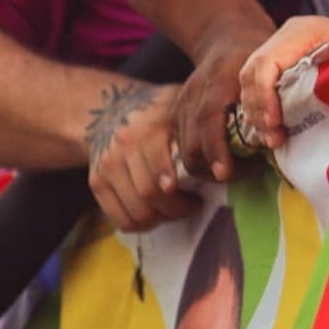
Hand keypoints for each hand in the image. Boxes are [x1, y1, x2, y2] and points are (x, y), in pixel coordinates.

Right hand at [85, 81, 196, 231]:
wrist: (110, 109)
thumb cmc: (157, 109)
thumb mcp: (179, 104)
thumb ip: (200, 123)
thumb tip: (233, 142)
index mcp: (148, 130)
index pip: (161, 177)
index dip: (179, 196)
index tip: (199, 199)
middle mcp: (123, 149)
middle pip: (149, 197)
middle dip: (176, 209)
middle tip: (194, 205)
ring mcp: (106, 167)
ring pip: (136, 212)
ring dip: (161, 219)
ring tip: (177, 210)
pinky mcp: (96, 182)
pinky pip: (120, 218)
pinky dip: (141, 224)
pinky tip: (156, 214)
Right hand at [173, 14, 277, 181]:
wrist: (226, 36)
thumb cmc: (257, 52)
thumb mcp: (270, 65)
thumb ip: (273, 95)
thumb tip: (284, 133)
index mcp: (218, 79)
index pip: (208, 118)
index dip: (215, 148)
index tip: (225, 173)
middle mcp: (194, 92)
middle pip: (192, 142)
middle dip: (214, 166)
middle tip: (248, 171)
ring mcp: (181, 103)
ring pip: (184, 149)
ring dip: (208, 168)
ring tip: (239, 169)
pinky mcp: (176, 114)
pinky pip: (182, 146)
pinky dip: (201, 160)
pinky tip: (224, 163)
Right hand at [236, 15, 328, 148]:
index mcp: (301, 31)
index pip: (266, 62)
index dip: (264, 93)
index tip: (275, 122)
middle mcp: (284, 39)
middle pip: (252, 76)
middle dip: (259, 111)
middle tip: (274, 138)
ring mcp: (278, 53)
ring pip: (249, 86)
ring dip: (257, 116)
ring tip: (274, 140)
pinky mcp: (277, 70)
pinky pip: (256, 92)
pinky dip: (260, 114)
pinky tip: (272, 132)